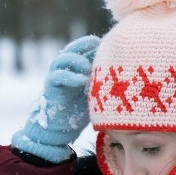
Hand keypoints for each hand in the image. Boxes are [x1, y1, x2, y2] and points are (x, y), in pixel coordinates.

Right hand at [10, 36, 99, 163]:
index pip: (84, 48)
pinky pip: (57, 76)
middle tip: (98, 45)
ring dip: (77, 60)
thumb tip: (125, 74)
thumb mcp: (94, 93)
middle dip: (85, 45)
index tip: (109, 44)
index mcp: (76, 67)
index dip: (94, 44)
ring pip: (63, 59)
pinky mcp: (50, 88)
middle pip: (73, 48)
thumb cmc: (79, 112)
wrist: (58, 131)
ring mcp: (56, 77)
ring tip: (89, 67)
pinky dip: (70, 76)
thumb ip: (102, 82)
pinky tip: (82, 81)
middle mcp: (65, 69)